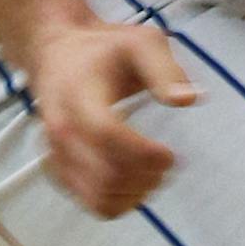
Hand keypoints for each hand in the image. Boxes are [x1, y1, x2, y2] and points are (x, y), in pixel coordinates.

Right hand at [23, 17, 198, 217]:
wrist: (57, 55)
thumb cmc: (104, 49)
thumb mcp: (141, 42)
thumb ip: (164, 69)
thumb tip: (188, 100)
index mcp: (80, 97)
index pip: (107, 136)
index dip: (142, 153)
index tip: (169, 154)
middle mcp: (62, 131)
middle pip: (104, 175)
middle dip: (145, 176)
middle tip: (165, 162)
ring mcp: (56, 154)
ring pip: (98, 198)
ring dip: (134, 194)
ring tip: (152, 172)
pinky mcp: (58, 170)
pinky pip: (90, 203)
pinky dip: (118, 200)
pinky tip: (134, 179)